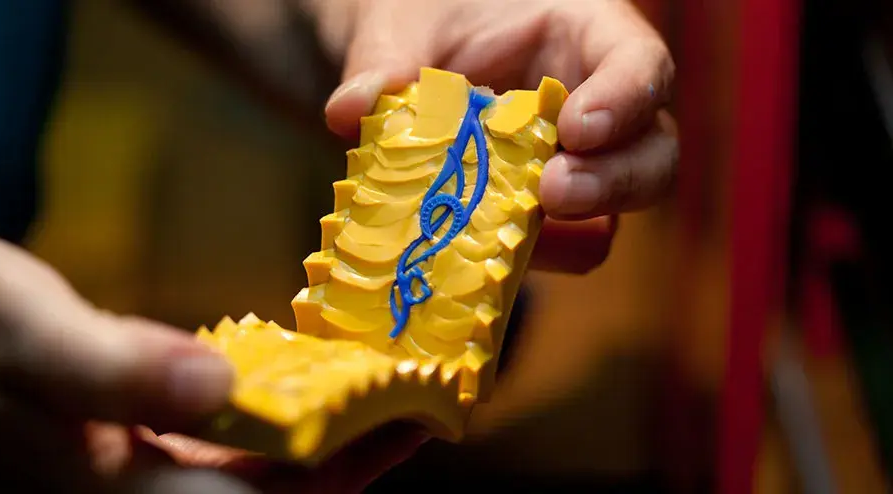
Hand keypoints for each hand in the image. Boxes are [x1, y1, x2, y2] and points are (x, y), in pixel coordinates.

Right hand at [0, 223, 424, 492]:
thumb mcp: (21, 337)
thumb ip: (116, 369)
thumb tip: (219, 384)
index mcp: (116, 492)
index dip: (346, 471)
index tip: (411, 418)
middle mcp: (131, 492)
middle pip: (269, 492)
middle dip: (346, 452)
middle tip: (410, 394)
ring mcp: (126, 471)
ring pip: (247, 468)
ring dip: (313, 432)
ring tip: (372, 382)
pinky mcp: (121, 441)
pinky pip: (214, 439)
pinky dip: (264, 412)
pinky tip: (294, 376)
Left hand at [316, 0, 677, 270]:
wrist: (409, 56)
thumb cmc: (426, 18)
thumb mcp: (404, 23)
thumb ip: (382, 59)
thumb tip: (350, 110)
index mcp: (588, 39)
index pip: (642, 66)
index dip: (624, 101)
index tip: (575, 129)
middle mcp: (599, 113)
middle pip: (653, 156)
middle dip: (611, 183)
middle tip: (549, 193)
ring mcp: (575, 173)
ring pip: (608, 221)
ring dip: (564, 236)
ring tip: (501, 233)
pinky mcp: (540, 221)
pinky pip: (551, 254)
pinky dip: (514, 262)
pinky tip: (464, 253)